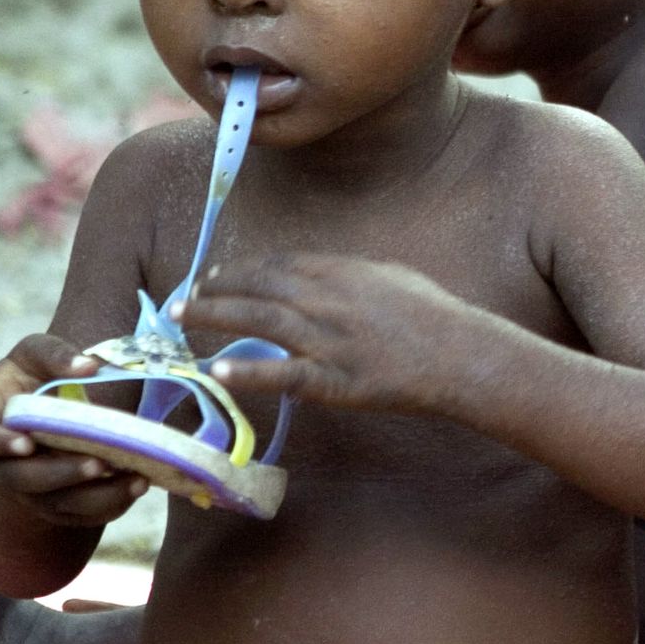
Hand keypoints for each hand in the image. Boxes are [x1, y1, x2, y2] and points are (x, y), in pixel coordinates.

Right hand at [0, 335, 146, 526]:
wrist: (40, 412)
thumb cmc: (30, 378)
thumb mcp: (34, 355)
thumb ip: (54, 355)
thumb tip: (88, 365)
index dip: (0, 444)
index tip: (26, 444)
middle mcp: (3, 464)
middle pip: (24, 479)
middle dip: (62, 473)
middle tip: (98, 464)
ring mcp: (30, 489)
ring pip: (57, 503)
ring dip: (97, 496)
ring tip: (135, 479)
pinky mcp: (58, 504)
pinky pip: (82, 515)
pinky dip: (112, 505)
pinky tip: (138, 487)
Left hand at [176, 254, 480, 416]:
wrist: (462, 355)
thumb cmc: (437, 316)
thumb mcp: (395, 277)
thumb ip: (353, 274)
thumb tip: (322, 274)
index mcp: (345, 272)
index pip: (279, 264)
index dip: (242, 269)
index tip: (217, 276)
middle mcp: (330, 299)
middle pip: (259, 286)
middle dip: (216, 288)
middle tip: (184, 296)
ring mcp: (330, 339)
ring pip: (259, 320)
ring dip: (214, 315)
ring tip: (182, 317)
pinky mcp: (336, 379)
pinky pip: (283, 373)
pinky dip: (248, 370)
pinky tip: (216, 368)